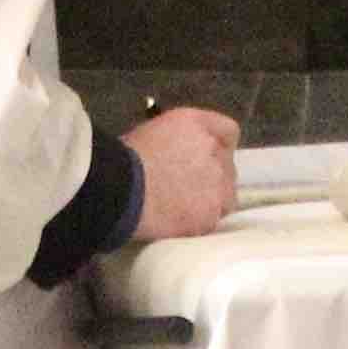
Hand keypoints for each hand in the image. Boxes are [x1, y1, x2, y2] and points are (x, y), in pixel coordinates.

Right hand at [122, 105, 240, 242]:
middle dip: (212, 177)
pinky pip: (213, 220)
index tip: (209, 158)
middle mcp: (214, 150)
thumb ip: (175, 140)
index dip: (220, 146)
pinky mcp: (212, 214)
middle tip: (187, 189)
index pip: (227, 131)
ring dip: (210, 201)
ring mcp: (217, 183)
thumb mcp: (149, 134)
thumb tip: (175, 153)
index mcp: (196, 124)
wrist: (120, 189)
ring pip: (226, 196)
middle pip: (227, 166)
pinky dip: (199, 223)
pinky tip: (178, 224)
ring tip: (183, 210)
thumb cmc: (123, 159)